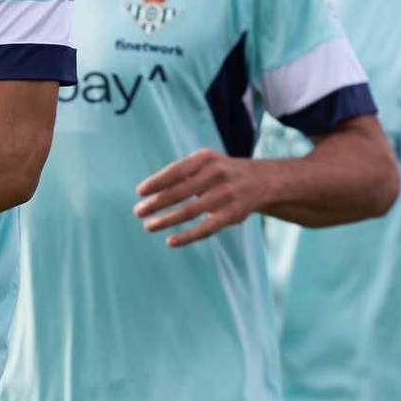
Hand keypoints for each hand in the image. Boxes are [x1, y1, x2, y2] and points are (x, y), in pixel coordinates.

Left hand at [135, 149, 270, 247]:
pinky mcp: (232, 215)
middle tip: (138, 211)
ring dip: (166, 220)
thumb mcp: (205, 162)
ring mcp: (226, 195)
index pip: (176, 170)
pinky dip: (187, 236)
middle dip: (157, 203)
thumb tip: (149, 192)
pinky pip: (206, 228)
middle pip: (180, 191)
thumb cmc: (221, 172)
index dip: (157, 181)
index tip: (139, 192)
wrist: (262, 180)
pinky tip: (170, 241)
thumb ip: (181, 173)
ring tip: (148, 226)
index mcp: (206, 158)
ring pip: (190, 211)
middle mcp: (217, 174)